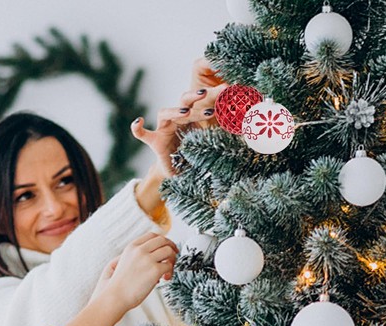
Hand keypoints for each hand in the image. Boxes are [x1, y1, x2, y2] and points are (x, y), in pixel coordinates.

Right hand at [62, 234, 176, 325]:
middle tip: (173, 257)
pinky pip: (169, 266)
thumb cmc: (119, 285)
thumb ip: (136, 256)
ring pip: (169, 251)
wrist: (115, 296)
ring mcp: (147, 259)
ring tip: (168, 270)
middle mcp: (140, 250)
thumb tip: (154, 256)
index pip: (152, 235)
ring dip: (173, 259)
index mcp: (131, 247)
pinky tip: (165, 279)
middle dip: (171, 247)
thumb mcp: (124, 262)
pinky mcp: (154, 270)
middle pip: (163, 240)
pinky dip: (171, 272)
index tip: (166, 247)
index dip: (162, 240)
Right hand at [131, 58, 226, 176]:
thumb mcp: (212, 146)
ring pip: (166, 112)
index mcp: (194, 118)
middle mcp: (178, 119)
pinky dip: (138, 129)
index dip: (212, 96)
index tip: (225, 92)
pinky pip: (143, 134)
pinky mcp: (155, 141)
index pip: (201, 102)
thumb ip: (224, 138)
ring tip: (186, 112)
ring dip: (176, 110)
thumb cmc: (196, 157)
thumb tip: (247, 133)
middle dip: (195, 97)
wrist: (179, 172)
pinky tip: (138, 122)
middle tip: (206, 94)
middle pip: (184, 102)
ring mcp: (164, 128)